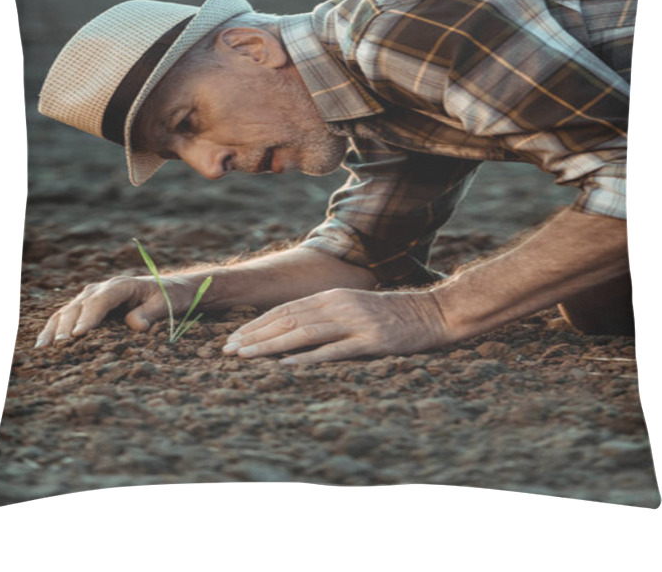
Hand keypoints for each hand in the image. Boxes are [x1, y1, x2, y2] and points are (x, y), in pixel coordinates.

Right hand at [34, 273, 203, 346]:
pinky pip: (66, 315)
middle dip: (67, 326)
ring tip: (42, 349)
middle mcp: (102, 288)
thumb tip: (136, 326)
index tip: (77, 336)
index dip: (87, 317)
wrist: (170, 289)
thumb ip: (150, 313)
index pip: (100, 301)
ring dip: (54, 329)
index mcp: (121, 285)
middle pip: (79, 306)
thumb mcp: (165, 304)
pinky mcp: (88, 305)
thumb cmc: (169, 297)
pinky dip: (53, 328)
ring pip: (67, 310)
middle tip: (58, 348)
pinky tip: (42, 344)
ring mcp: (92, 295)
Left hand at [222, 287, 452, 363]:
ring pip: (304, 333)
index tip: (234, 339)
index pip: (286, 309)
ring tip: (245, 356)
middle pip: (288, 319)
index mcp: (333, 295)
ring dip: (271, 345)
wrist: (433, 312)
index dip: (257, 324)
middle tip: (228, 351)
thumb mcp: (354, 307)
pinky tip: (286, 365)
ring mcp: (355, 322)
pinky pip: (334, 350)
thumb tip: (293, 331)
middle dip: (255, 336)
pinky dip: (307, 358)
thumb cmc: (392, 314)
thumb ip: (327, 314)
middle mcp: (339, 305)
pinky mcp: (372, 341)